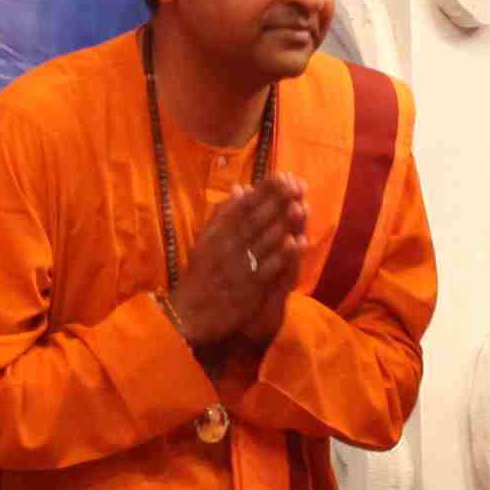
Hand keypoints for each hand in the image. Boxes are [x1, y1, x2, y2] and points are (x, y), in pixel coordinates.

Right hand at [166, 169, 309, 354]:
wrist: (189, 313)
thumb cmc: (200, 274)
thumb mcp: (205, 240)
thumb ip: (222, 214)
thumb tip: (240, 187)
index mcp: (217, 233)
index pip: (243, 206)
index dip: (263, 191)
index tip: (281, 176)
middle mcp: (227, 247)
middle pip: (256, 220)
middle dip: (277, 201)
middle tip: (296, 185)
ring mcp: (239, 267)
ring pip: (263, 242)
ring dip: (283, 224)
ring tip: (300, 206)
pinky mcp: (248, 288)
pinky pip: (268, 268)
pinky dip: (282, 255)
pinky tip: (297, 242)